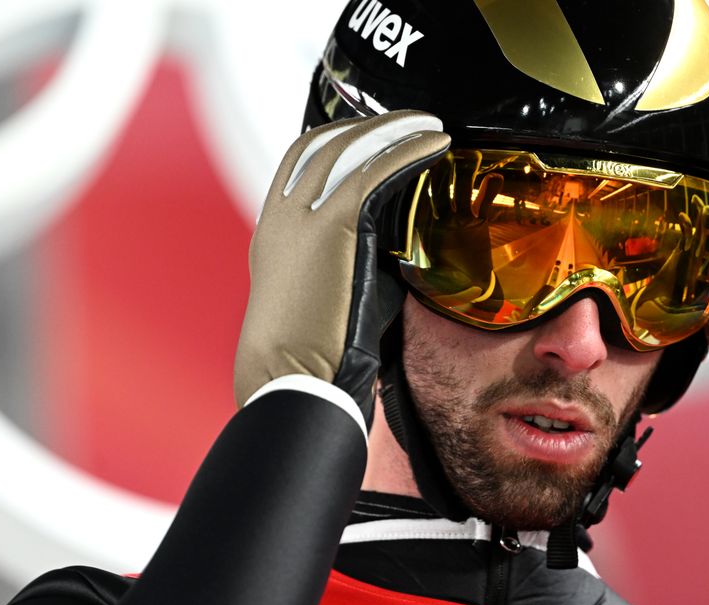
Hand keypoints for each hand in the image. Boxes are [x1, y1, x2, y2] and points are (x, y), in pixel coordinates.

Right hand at [233, 111, 449, 421]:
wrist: (291, 377)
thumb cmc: (314, 354)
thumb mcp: (330, 295)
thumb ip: (354, 262)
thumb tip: (396, 253)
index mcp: (275, 232)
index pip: (300, 161)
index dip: (337, 140)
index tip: (372, 137)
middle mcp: (282, 216)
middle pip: (323, 143)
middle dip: (368, 126)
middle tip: (408, 122)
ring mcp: (302, 217)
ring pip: (348, 148)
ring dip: (393, 130)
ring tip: (428, 125)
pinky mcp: (331, 225)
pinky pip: (374, 171)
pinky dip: (407, 151)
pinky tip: (434, 145)